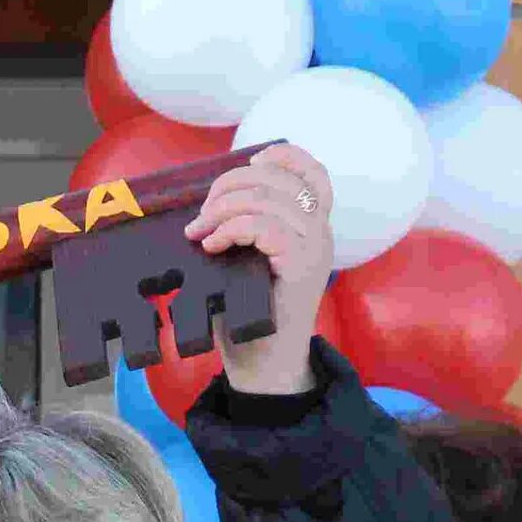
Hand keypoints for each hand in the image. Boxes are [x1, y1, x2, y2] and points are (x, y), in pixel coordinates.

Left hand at [182, 143, 334, 396]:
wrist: (263, 365)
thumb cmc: (247, 313)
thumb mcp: (246, 261)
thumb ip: (246, 227)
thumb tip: (209, 201)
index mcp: (312, 225)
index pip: (314, 173)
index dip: (284, 157)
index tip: (249, 162)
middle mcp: (321, 232)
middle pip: (280, 180)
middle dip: (230, 186)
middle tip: (201, 216)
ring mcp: (315, 249)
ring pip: (269, 200)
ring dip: (223, 210)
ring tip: (199, 233)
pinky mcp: (302, 268)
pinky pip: (266, 228)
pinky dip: (232, 229)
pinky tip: (212, 246)